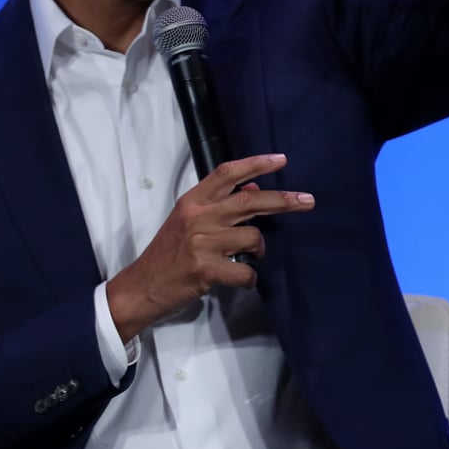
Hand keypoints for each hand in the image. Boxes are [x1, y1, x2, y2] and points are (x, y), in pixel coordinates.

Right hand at [105, 154, 313, 341]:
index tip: (281, 160)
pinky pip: (245, 271)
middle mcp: (197, 217)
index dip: (256, 164)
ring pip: (252, 237)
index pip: (226, 173)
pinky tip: (243, 279)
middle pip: (249, 201)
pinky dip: (250, 277)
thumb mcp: (187, 221)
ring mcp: (201, 243)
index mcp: (192, 201)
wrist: (139, 288)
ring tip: (250, 256)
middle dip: (283, 200)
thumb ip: (218, 205)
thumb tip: (253, 188)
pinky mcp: (205, 269)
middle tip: (308, 201)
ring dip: (259, 248)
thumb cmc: (168, 254)